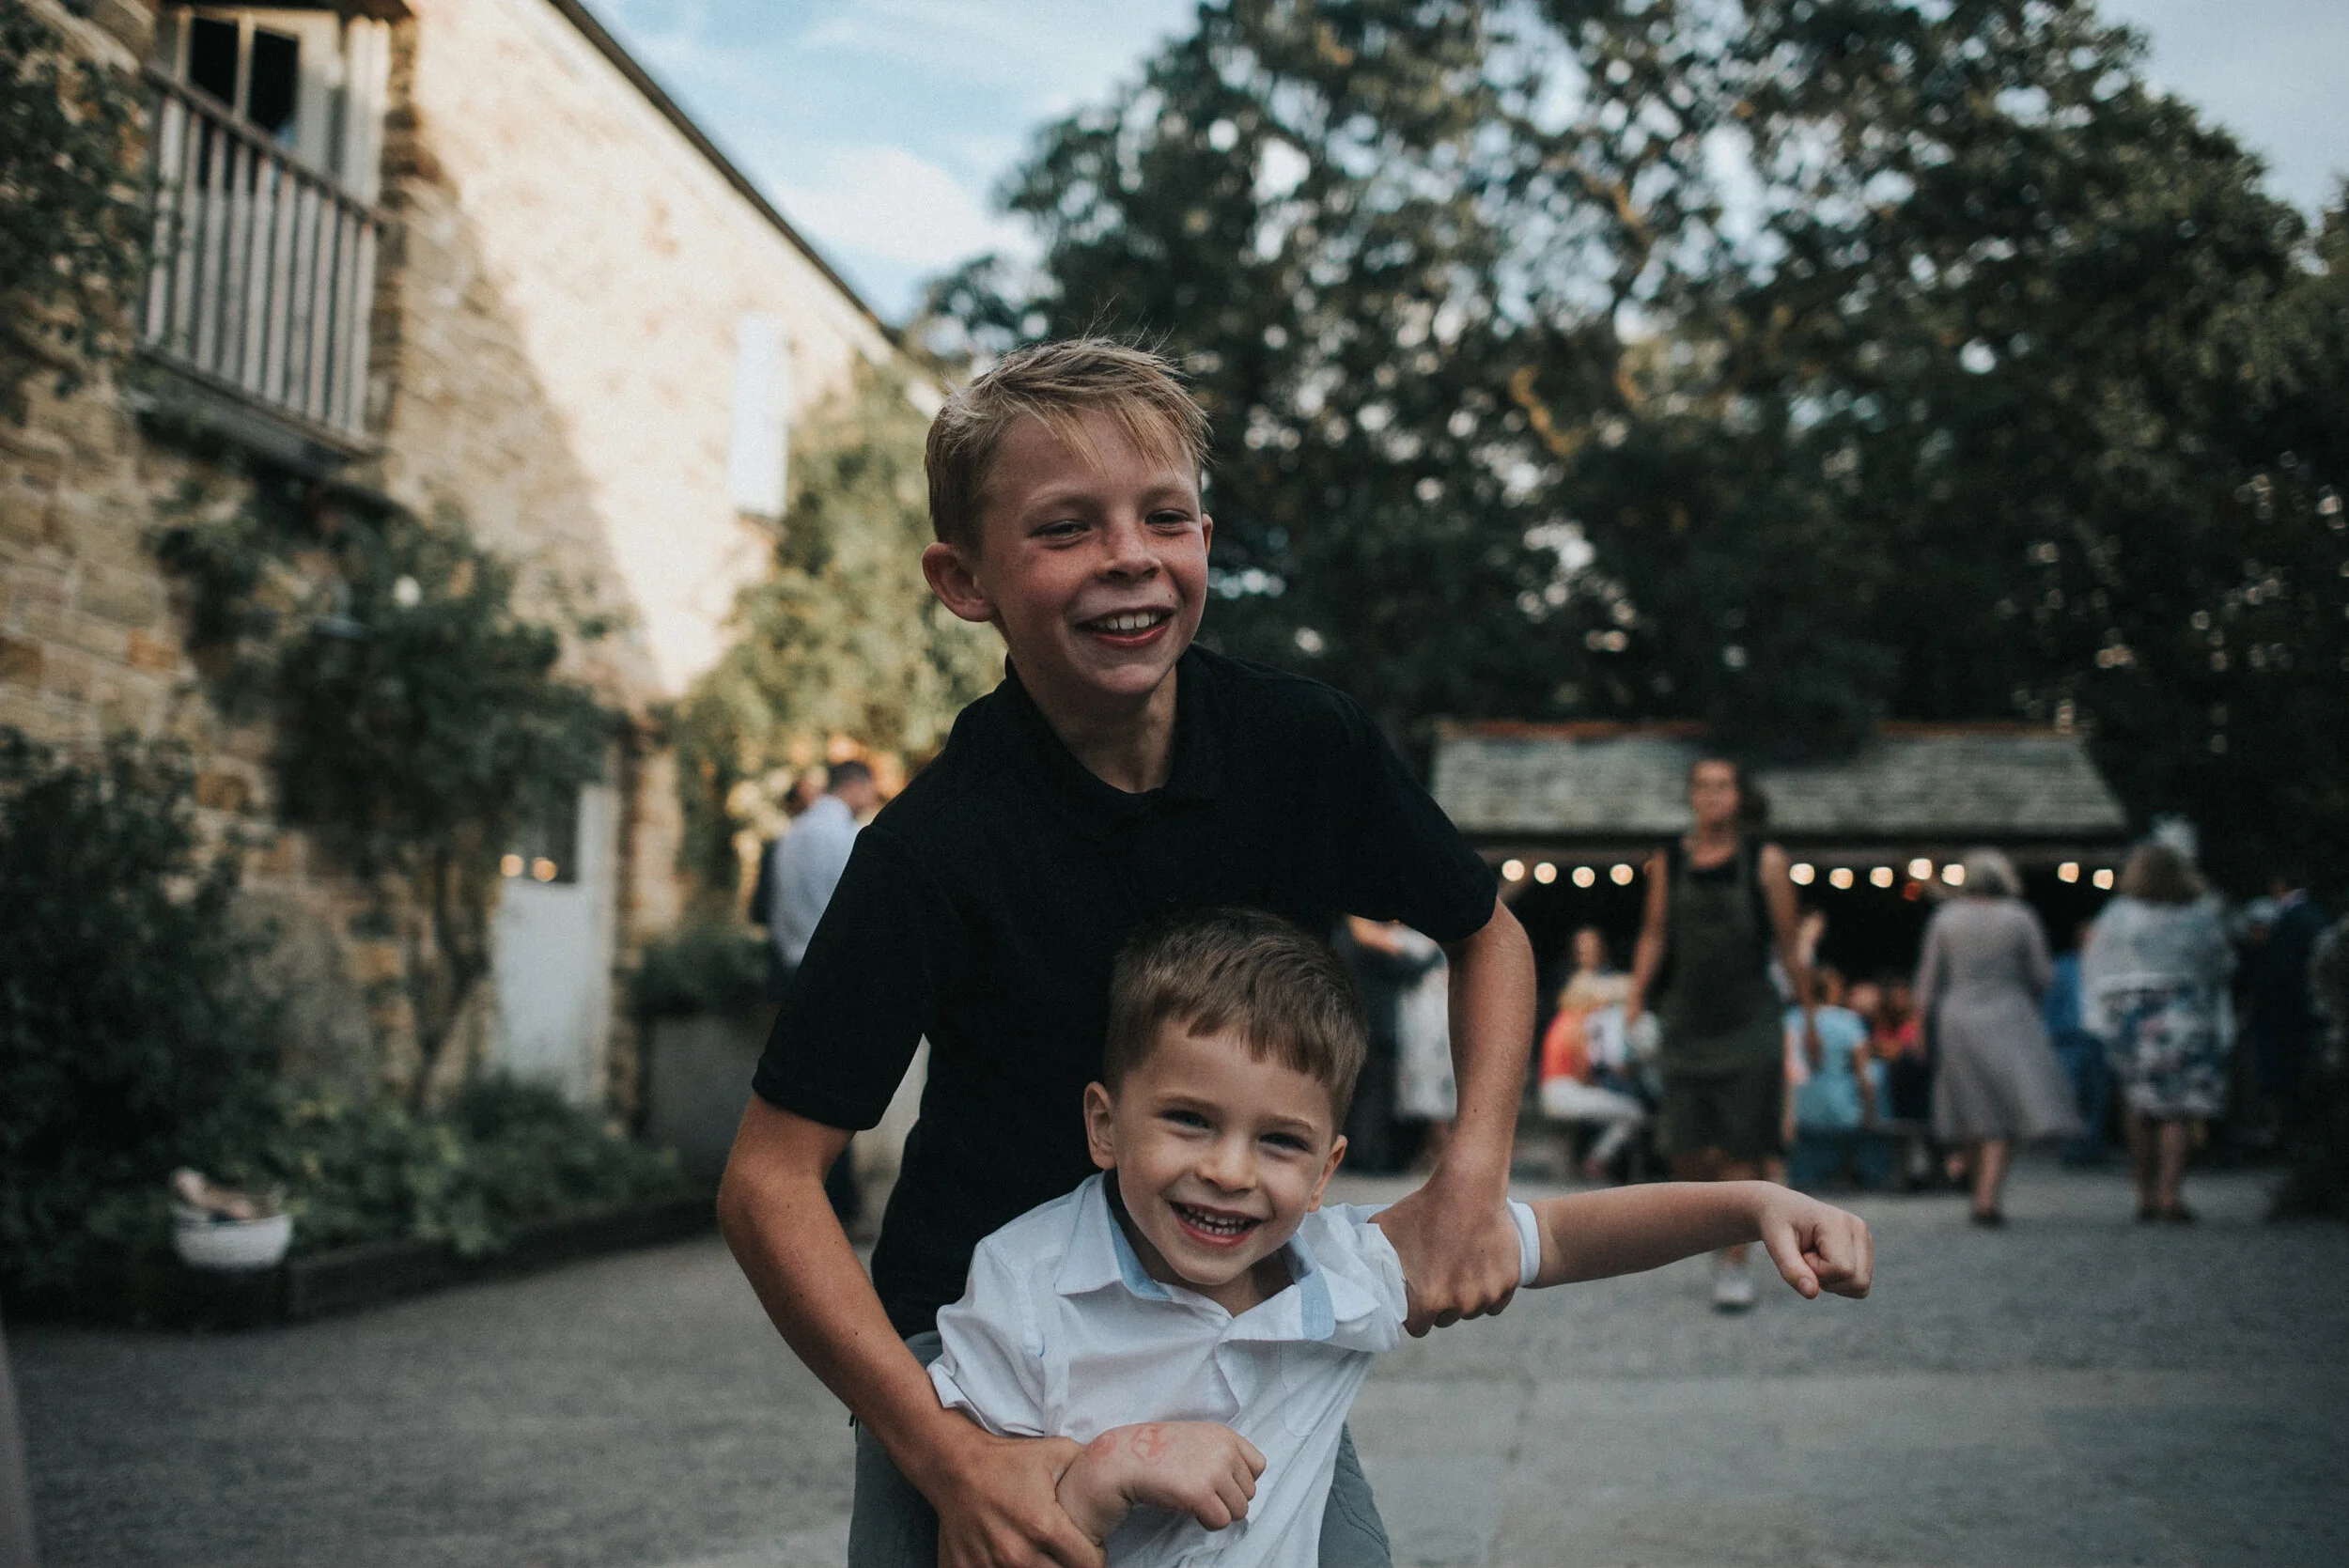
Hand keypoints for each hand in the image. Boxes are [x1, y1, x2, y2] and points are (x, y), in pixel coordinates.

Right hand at [922, 1422, 1101, 1567]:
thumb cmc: (1009, 1460)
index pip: (1089, 1565)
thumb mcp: (1057, 1453)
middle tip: (1065, 1550)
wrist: (955, 1466)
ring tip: (1040, 1552)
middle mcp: (1017, 1553)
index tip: (1090, 1547)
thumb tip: (1119, 1476)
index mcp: (1042, 1525)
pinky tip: (1012, 1557)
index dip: (1096, 1556)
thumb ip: (1091, 1468)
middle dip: (1070, 1566)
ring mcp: (990, 1566)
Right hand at [1057, 1422, 1266, 1542]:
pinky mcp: (1201, 1495)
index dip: (1240, 1479)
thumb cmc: (1157, 1452)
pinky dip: (1207, 1522)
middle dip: (1228, 1499)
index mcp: (1225, 1435)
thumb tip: (1243, 1484)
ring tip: (1195, 1502)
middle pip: (1250, 1492)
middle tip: (1201, 1494)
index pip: (1259, 1466)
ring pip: (1239, 1510)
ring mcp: (1214, 1472)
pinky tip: (1189, 1510)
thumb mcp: (1197, 1439)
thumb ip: (1221, 1453)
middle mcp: (1224, 1451)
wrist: (1124, 1459)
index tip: (1220, 1483)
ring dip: (1219, 1512)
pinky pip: (1221, 1521)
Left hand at [1374, 1177, 1520, 1335]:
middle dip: (1440, 1303)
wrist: (1469, 1187)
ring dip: (1465, 1296)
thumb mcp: (1383, 1230)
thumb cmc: (1423, 1208)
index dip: (1413, 1313)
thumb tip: (1354, 1271)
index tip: (1414, 1298)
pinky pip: (1496, 1300)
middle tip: (1437, 1275)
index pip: (1417, 1327)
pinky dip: (1489, 1288)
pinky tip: (1479, 1265)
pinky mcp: (1509, 1282)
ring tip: (1458, 1265)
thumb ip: (1370, 1258)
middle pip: (1446, 1318)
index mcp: (1429, 1300)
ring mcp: (1487, 1294)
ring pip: (1472, 1309)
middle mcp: (1460, 1304)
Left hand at [1750, 1188, 1872, 1300]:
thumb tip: (1811, 1293)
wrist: (1780, 1208)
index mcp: (1840, 1222)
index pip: (1842, 1270)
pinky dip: (1838, 1281)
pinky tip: (1823, 1261)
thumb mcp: (1775, 1244)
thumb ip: (1791, 1269)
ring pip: (1861, 1287)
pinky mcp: (1864, 1249)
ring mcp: (1865, 1239)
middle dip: (1826, 1279)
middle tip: (1807, 1256)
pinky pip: (1859, 1285)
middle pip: (1858, 1282)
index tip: (1800, 1252)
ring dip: (1832, 1281)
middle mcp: (1859, 1229)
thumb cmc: (1776, 1223)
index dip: (1817, 1271)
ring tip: (1814, 1256)